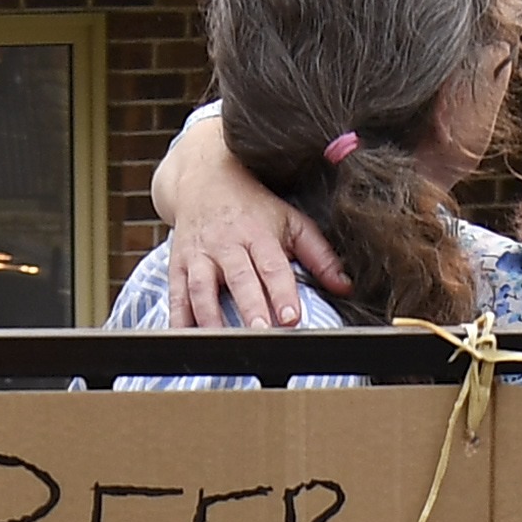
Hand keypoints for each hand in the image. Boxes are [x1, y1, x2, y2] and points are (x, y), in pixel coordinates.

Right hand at [148, 113, 348, 328]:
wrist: (203, 177)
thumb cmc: (253, 205)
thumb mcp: (290, 221)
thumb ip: (318, 255)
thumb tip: (345, 286)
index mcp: (258, 233)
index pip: (272, 265)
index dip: (282, 291)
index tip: (291, 317)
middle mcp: (226, 244)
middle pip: (239, 278)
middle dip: (249, 306)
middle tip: (260, 331)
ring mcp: (199, 255)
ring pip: (202, 289)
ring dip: (210, 319)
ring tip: (221, 344)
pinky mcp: (177, 265)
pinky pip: (176, 295)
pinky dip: (178, 319)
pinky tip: (185, 339)